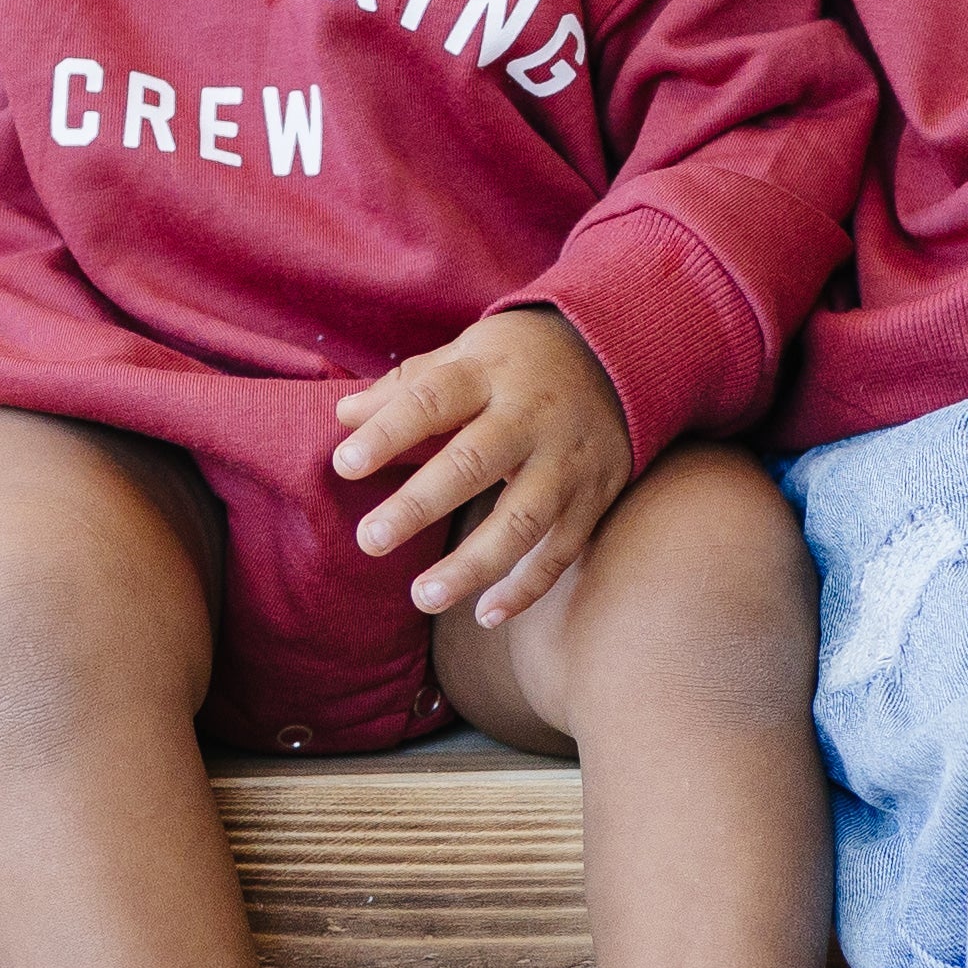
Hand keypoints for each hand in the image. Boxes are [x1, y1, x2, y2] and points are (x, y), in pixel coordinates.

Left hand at [330, 308, 636, 628]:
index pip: (432, 400)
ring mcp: (566, 461)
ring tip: (422, 596)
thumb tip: (344, 414)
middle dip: (420, 504)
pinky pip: (561, 550)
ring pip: (521, 520)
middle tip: (370, 539)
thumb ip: (408, 385)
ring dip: (472, 564)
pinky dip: (527, 587)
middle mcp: (531, 417)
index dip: (389, 432)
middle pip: (473, 463)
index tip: (344, 464)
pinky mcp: (594, 496)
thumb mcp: (470, 352)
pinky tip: (486, 615)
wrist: (624, 355)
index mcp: (490, 374)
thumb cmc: (524, 359)